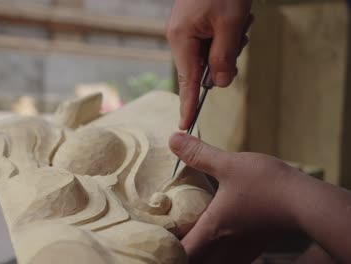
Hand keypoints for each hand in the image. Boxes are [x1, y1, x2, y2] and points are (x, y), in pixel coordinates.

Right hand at [166, 0, 252, 129]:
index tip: (184, 125)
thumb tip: (218, 84)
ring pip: (210, 54)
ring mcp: (187, 29)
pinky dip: (227, 35)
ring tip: (239, 21)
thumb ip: (224, 58)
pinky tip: (236, 18)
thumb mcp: (230, 24)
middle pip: (202, 66)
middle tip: (238, 39)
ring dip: (229, 44)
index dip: (188, 104)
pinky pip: (212, 41)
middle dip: (224, 60)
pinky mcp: (195, 24)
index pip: (187, 80)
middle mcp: (180, 36)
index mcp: (182, 39)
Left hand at [169, 132, 300, 262]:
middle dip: (182, 253)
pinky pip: (232, 258)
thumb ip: (199, 154)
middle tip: (172, 238)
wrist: (307, 201)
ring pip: (215, 262)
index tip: (158, 237)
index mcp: (213, 228)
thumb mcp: (228, 164)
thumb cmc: (268, 184)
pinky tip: (219, 237)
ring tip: (192, 238)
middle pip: (196, 261)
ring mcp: (242, 249)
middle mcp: (225, 244)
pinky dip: (220, 253)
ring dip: (201, 253)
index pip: (182, 252)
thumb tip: (173, 139)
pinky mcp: (256, 246)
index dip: (167, 248)